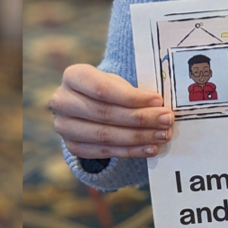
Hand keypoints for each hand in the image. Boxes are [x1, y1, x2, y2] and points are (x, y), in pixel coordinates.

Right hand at [47, 64, 173, 164]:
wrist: (86, 106)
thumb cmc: (106, 90)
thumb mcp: (115, 82)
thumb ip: (131, 92)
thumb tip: (160, 108)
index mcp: (73, 76)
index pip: (103, 89)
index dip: (131, 97)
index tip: (158, 101)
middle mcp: (62, 101)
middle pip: (105, 114)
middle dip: (140, 118)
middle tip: (165, 121)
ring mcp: (64, 127)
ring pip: (106, 136)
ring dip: (138, 137)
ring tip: (161, 135)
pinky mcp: (73, 147)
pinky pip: (105, 152)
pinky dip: (131, 151)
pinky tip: (150, 149)